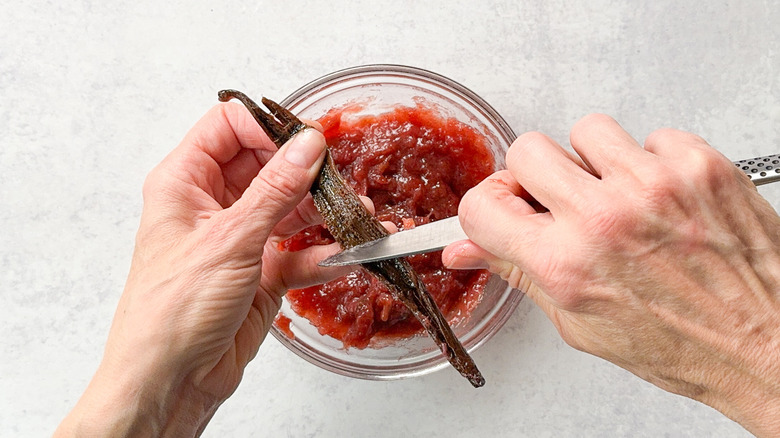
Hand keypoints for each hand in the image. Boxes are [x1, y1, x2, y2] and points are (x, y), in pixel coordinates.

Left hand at [56, 103, 349, 435]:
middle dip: (308, 172)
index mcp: (185, 182)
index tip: (308, 140)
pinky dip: (323, 254)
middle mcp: (212, 206)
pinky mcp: (261, 273)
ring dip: (324, 214)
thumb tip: (307, 146)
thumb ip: (275, 189)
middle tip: (340, 181)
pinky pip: (299, 252)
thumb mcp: (229, 240)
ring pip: (289, 209)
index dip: (269, 128)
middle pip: (268, 166)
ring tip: (357, 216)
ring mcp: (239, 239)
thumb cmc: (171, 311)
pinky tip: (345, 255)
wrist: (170, 380)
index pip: (228, 127)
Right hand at [443, 114, 779, 436]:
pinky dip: (652, 161)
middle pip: (528, 150)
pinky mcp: (698, 164)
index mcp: (564, 265)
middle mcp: (604, 219)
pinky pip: (650, 135)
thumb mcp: (579, 323)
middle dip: (537, 176)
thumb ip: (518, 272)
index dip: (489, 207)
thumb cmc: (682, 344)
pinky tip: (662, 196)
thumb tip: (468, 249)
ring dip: (595, 161)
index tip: (507, 210)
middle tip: (563, 200)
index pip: (482, 205)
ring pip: (587, 129)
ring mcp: (652, 185)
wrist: (767, 343)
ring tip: (619, 196)